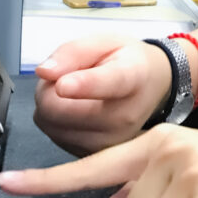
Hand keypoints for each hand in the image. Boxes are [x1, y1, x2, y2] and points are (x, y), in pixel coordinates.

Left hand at [33, 35, 171, 155]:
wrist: (153, 88)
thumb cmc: (126, 61)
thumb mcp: (105, 42)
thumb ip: (74, 51)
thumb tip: (44, 72)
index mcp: (132, 77)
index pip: (110, 83)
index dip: (84, 85)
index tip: (63, 85)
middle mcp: (124, 116)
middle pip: (61, 109)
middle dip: (48, 89)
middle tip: (63, 76)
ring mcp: (110, 142)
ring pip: (50, 124)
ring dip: (50, 106)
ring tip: (72, 95)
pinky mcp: (94, 156)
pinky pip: (53, 136)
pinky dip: (55, 122)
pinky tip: (75, 112)